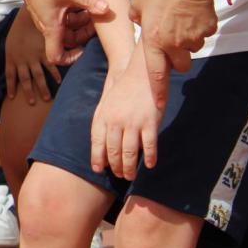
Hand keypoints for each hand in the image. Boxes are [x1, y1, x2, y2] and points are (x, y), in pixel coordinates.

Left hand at [2, 8, 61, 104]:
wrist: (27, 16)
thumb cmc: (17, 29)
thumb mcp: (9, 43)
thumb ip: (11, 55)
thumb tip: (11, 64)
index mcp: (11, 58)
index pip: (9, 76)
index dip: (10, 87)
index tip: (11, 97)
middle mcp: (22, 60)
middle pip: (25, 80)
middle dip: (28, 93)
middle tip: (32, 103)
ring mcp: (34, 57)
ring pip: (38, 76)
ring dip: (43, 88)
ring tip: (46, 99)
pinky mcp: (44, 52)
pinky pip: (51, 66)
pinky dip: (55, 74)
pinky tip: (59, 82)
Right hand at [18, 0, 108, 64]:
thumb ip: (89, 0)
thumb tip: (107, 9)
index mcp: (51, 28)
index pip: (56, 56)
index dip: (70, 59)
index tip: (83, 50)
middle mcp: (49, 25)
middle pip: (69, 41)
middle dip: (84, 34)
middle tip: (96, 21)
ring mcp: (50, 17)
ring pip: (69, 28)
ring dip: (82, 22)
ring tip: (92, 8)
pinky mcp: (51, 8)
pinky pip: (66, 18)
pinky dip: (77, 13)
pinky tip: (84, 2)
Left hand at [90, 47, 164, 179]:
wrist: (140, 72)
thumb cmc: (123, 89)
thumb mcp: (106, 104)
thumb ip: (103, 122)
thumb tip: (101, 144)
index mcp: (102, 116)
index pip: (97, 142)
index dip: (97, 157)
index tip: (98, 170)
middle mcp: (115, 121)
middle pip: (113, 150)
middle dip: (115, 166)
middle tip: (119, 175)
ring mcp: (133, 122)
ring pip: (129, 151)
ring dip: (129, 167)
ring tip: (130, 176)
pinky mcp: (150, 121)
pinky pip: (149, 144)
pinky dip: (149, 157)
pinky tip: (150, 165)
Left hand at [130, 0, 217, 107]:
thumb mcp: (137, 5)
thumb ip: (137, 19)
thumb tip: (139, 23)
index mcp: (154, 41)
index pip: (155, 73)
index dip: (157, 91)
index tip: (158, 105)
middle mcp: (174, 44)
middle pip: (180, 66)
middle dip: (177, 59)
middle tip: (172, 43)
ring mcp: (193, 37)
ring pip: (193, 49)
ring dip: (187, 41)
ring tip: (180, 21)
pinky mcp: (208, 29)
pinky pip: (204, 35)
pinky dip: (199, 28)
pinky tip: (191, 14)